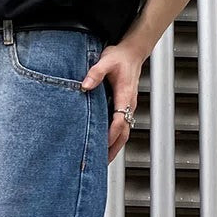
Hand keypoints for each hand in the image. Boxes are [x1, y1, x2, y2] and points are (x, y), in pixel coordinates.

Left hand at [80, 41, 143, 164]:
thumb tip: (85, 85)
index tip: (103, 143)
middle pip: (124, 132)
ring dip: (115, 147)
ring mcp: (128, 108)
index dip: (112, 133)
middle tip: (102, 162)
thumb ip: (95, 73)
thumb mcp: (106, 60)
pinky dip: (115, 140)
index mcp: (125, 95)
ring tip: (104, 162)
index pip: (120, 119)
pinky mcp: (124, 109)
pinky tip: (106, 147)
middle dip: (114, 148)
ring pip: (125, 133)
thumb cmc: (119, 57)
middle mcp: (129, 105)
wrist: (131, 53)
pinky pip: (122, 128)